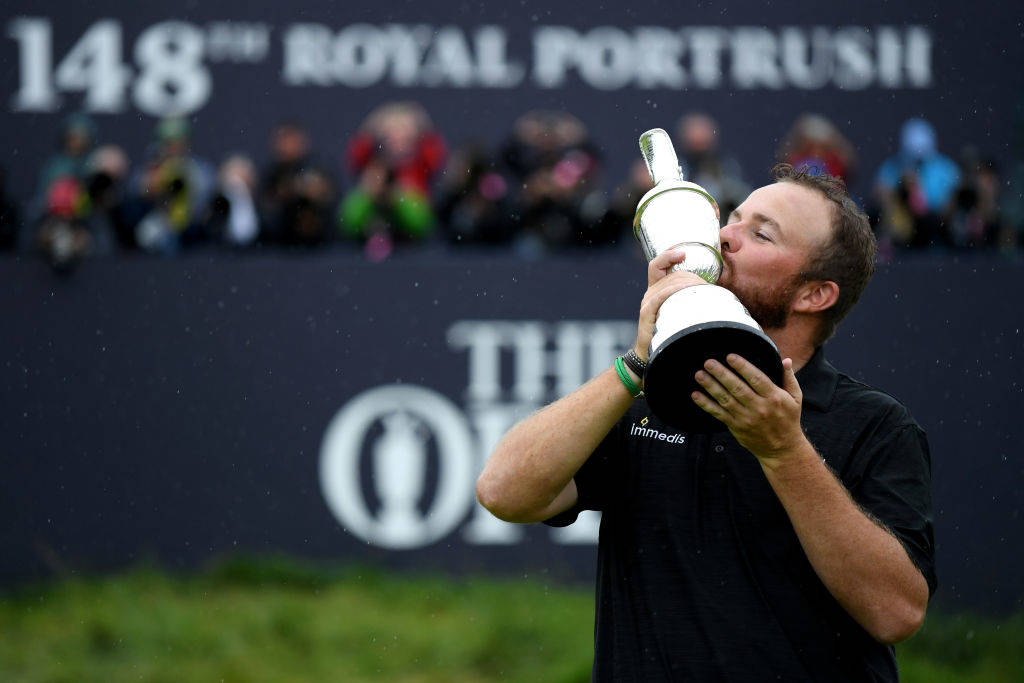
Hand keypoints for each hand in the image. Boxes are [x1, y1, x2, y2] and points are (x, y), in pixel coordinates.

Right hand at [633, 248, 706, 360]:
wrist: (651, 354)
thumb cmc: (669, 334)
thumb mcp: (677, 312)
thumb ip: (685, 299)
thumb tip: (710, 292)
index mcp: (656, 290)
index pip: (658, 264)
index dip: (669, 254)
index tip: (683, 253)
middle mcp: (650, 292)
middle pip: (671, 274)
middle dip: (691, 276)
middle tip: (706, 286)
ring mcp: (647, 301)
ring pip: (668, 283)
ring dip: (687, 283)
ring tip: (702, 289)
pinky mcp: (647, 311)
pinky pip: (661, 296)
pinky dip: (674, 290)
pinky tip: (686, 289)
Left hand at [691, 354, 805, 461]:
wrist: (782, 449)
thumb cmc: (788, 419)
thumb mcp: (795, 398)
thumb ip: (789, 378)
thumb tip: (785, 359)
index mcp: (774, 398)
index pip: (756, 379)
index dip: (742, 367)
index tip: (730, 356)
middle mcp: (759, 408)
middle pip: (737, 388)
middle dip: (721, 374)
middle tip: (708, 362)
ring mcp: (746, 418)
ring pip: (725, 400)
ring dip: (711, 387)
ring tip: (699, 375)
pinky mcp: (736, 427)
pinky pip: (718, 414)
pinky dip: (706, 405)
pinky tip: (696, 395)